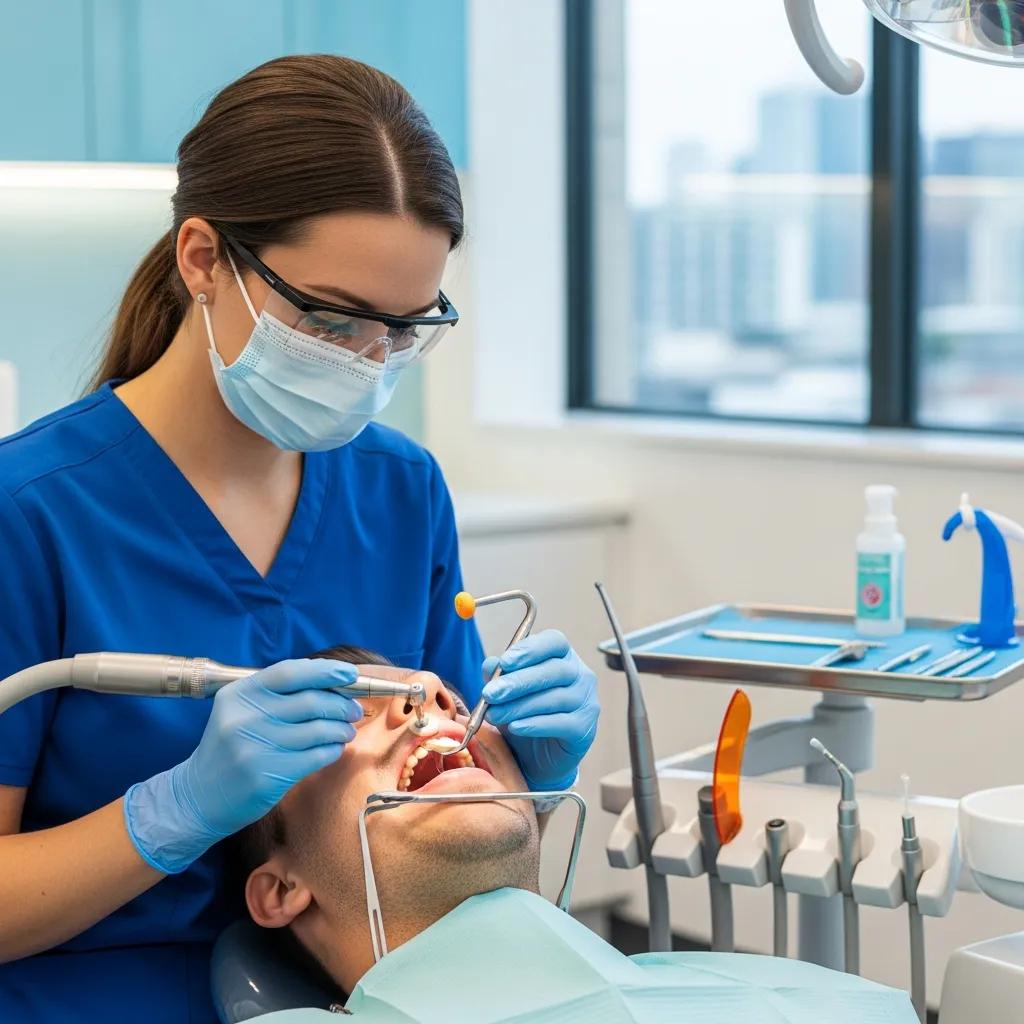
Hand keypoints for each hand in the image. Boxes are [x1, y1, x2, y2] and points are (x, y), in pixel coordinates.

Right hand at [125, 658, 362, 873]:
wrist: (200, 796)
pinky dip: (332, 750)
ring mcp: (256, 748)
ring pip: (319, 730)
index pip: (290, 672)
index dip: (325, 671)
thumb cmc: (232, 748)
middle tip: (353, 710)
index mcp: (239, 694)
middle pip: (311, 701)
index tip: (350, 675)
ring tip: (346, 731)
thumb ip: (279, 695)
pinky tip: (333, 749)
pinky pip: (317, 756)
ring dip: (342, 729)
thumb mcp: (242, 711)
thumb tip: (334, 683)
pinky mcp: (268, 776)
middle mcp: (245, 718)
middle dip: (342, 704)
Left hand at [482, 630, 599, 791]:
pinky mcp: (584, 728)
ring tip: (494, 715)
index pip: (554, 641)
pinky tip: (515, 727)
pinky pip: (560, 723)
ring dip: (520, 706)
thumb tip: (491, 664)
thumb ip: (499, 674)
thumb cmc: (524, 713)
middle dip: (518, 682)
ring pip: (554, 698)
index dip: (530, 649)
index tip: (505, 662)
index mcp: (563, 656)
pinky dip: (535, 724)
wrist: (537, 757)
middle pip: (553, 670)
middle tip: (490, 694)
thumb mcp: (506, 692)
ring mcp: (587, 701)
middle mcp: (581, 675)